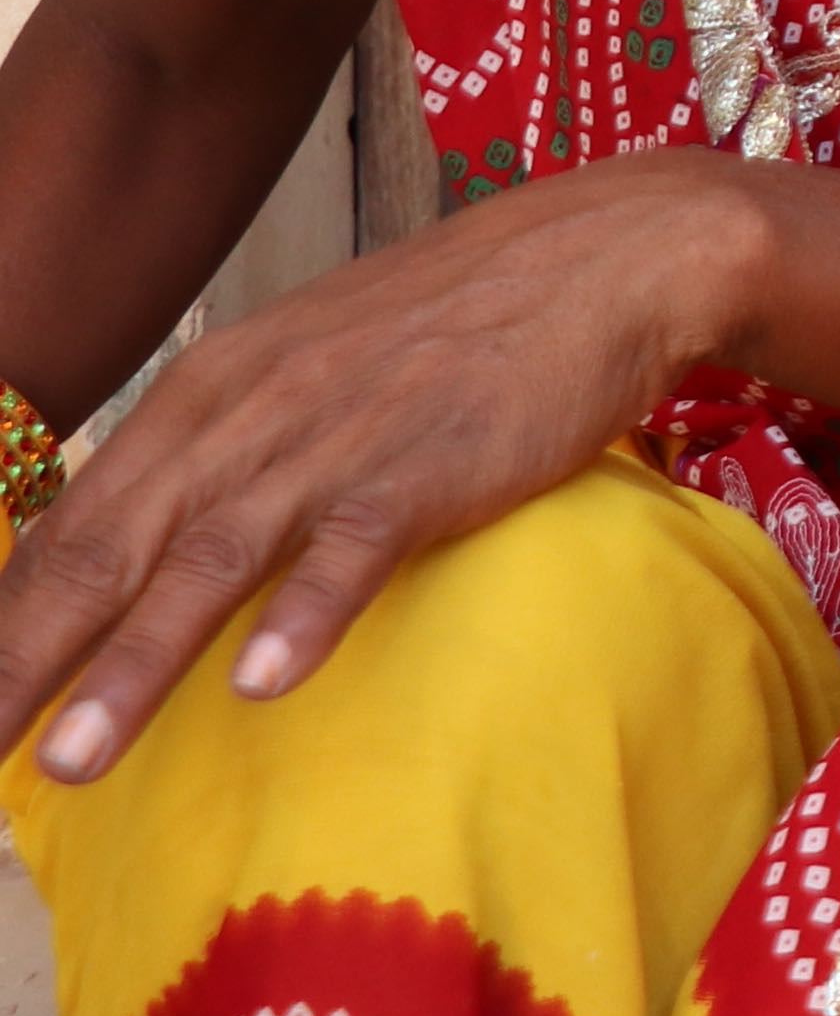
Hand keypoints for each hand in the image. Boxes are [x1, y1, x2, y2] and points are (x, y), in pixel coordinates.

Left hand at [0, 148, 753, 780]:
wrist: (604, 252)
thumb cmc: (455, 321)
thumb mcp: (307, 366)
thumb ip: (223, 450)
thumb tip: (140, 552)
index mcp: (207, 391)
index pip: (70, 524)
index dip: (2, 622)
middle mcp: (250, 412)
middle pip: (110, 552)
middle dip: (26, 660)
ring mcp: (341, 435)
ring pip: (210, 560)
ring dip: (133, 666)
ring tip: (70, 763)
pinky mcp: (435, 458)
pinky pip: (357, 544)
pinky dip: (304, 611)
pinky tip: (261, 682)